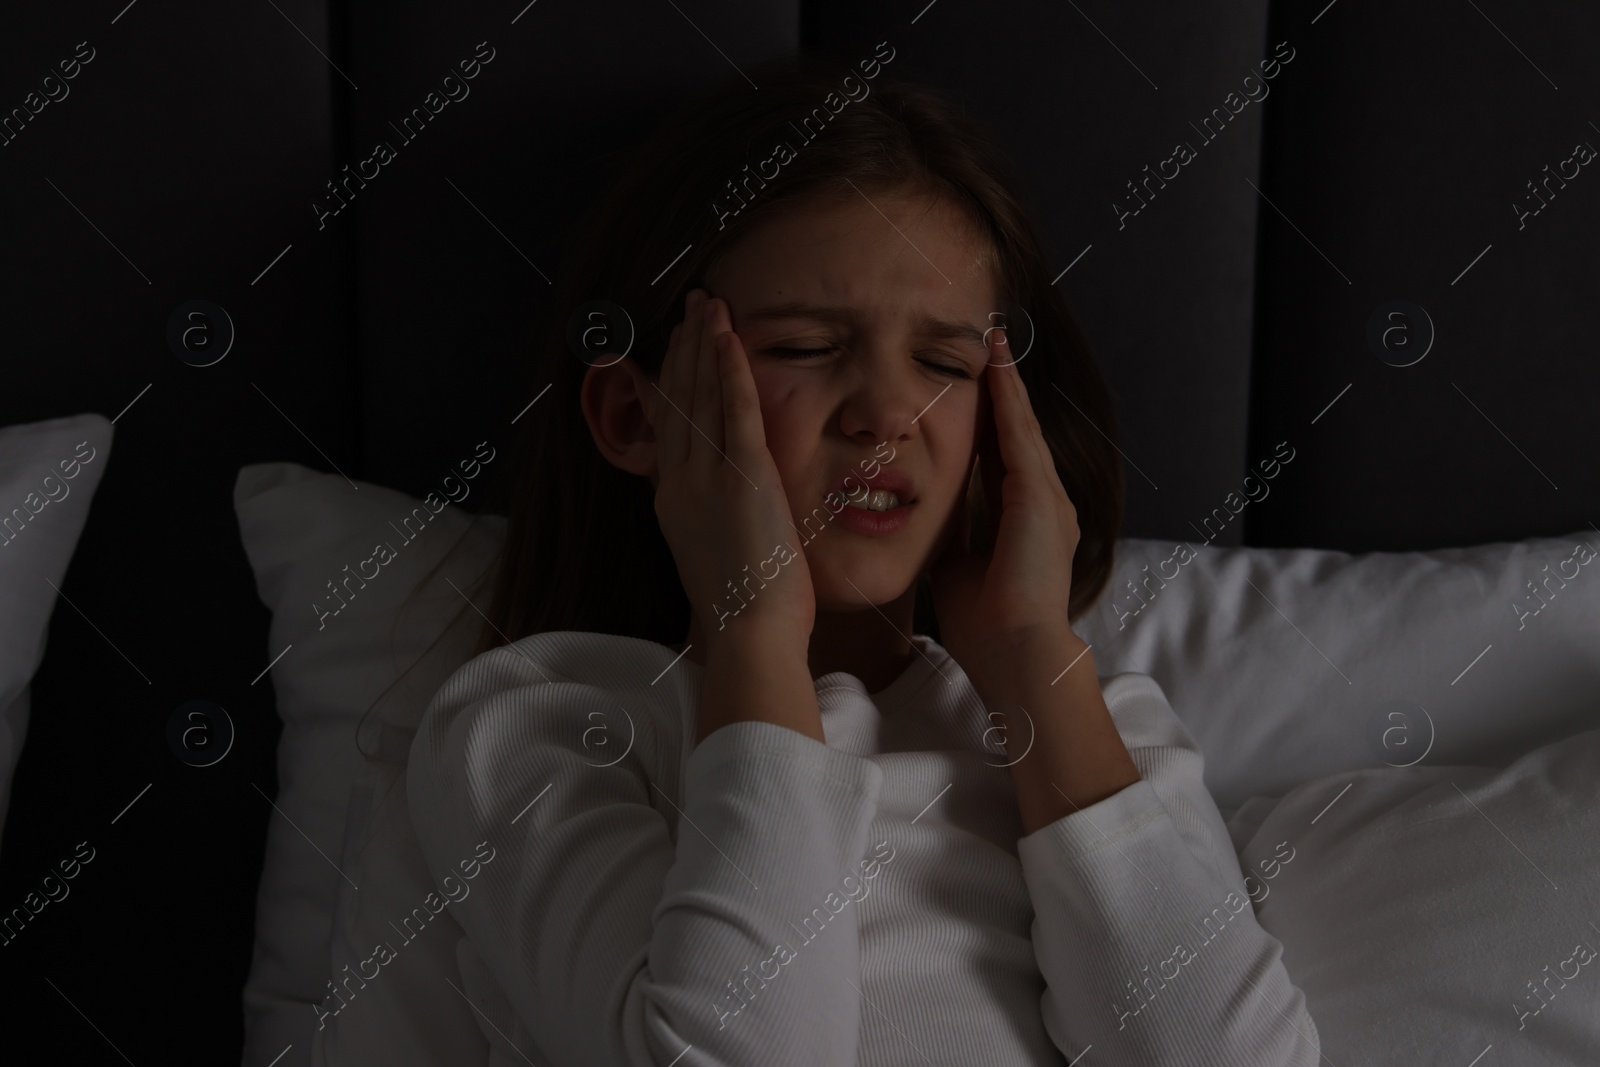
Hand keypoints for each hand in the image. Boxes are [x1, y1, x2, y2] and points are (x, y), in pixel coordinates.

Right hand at [640, 288, 816, 650]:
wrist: (749, 636)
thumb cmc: (743, 614)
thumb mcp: (713, 558)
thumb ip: (711, 520)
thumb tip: (718, 507)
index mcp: (673, 502)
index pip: (668, 428)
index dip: (670, 383)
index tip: (673, 350)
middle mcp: (680, 483)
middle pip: (678, 401)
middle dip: (684, 350)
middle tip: (691, 309)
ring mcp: (707, 477)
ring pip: (700, 396)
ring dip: (703, 345)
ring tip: (707, 305)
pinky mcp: (743, 477)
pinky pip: (734, 409)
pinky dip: (729, 368)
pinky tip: (728, 335)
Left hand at [927, 327, 1081, 682]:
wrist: (1015, 653)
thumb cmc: (987, 625)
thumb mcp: (959, 569)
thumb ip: (952, 538)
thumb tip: (926, 519)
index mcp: (1025, 522)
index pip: (1003, 459)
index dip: (990, 423)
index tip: (975, 390)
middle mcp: (1044, 504)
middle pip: (1019, 433)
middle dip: (1005, 391)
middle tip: (993, 347)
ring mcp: (1048, 498)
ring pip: (1022, 427)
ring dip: (1007, 384)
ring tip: (995, 343)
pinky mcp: (1039, 496)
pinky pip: (1020, 436)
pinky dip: (1008, 400)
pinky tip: (996, 368)